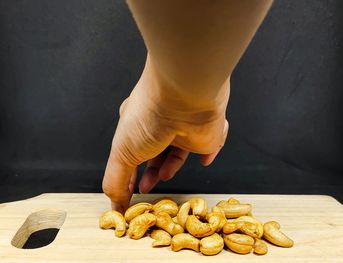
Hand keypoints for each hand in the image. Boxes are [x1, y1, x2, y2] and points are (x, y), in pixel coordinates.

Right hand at [102, 57, 229, 211]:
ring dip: (171, 167)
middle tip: (145, 188)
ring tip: (163, 176)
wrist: (185, 97)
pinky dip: (207, 155)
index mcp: (137, 123)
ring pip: (179, 153)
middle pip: (155, 154)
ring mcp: (184, 129)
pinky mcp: (206, 132)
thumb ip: (116, 181)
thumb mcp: (122, 153)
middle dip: (150, 173)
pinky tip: (203, 161)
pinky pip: (210, 146)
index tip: (127, 193)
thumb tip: (115, 205)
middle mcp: (161, 125)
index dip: (129, 173)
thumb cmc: (150, 116)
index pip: (131, 152)